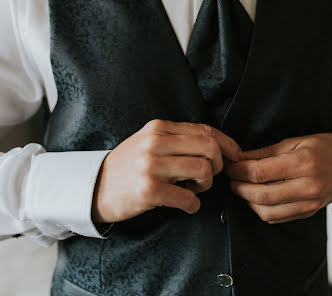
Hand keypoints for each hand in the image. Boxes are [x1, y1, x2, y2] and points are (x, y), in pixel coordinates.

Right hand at [92, 119, 241, 222]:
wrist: (94, 187)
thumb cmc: (129, 166)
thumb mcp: (150, 143)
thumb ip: (179, 140)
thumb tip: (219, 147)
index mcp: (159, 128)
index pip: (206, 131)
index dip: (228, 145)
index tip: (236, 157)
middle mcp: (156, 142)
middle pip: (210, 148)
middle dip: (218, 166)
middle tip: (208, 177)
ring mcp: (151, 165)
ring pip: (203, 170)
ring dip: (206, 186)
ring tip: (193, 190)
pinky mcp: (148, 190)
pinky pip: (189, 198)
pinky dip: (193, 205)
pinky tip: (185, 205)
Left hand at [224, 134, 331, 223]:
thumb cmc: (325, 148)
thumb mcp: (296, 141)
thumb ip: (265, 152)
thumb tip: (238, 158)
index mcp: (303, 163)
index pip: (259, 172)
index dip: (238, 171)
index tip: (228, 165)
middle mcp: (308, 186)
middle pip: (260, 196)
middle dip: (238, 187)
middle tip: (230, 178)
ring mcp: (309, 203)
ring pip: (266, 212)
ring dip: (248, 201)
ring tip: (241, 187)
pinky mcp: (308, 212)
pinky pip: (277, 218)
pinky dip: (261, 210)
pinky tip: (256, 197)